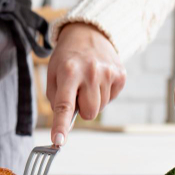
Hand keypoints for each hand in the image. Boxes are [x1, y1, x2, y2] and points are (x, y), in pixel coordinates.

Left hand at [46, 23, 125, 144]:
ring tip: (88, 81)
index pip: (64, 105)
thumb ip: (57, 100)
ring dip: (92, 100)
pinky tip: (99, 79)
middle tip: (77, 91)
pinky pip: (111, 99)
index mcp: (69, 72)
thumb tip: (66, 126)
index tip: (58, 142)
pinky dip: (103, 93)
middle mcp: (91, 72)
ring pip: (100, 108)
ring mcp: (108, 73)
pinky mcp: (121, 75)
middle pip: (89, 113)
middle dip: (82, 108)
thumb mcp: (53, 74)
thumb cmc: (67, 59)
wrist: (89, 33)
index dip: (61, 125)